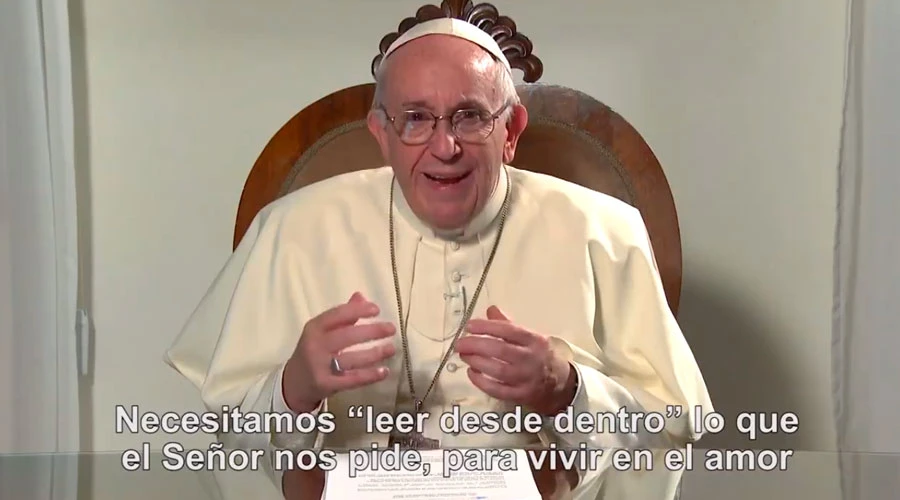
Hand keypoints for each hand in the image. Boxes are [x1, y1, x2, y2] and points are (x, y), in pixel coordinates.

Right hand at [282, 292, 395, 411]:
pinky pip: (352, 379)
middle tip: (391, 329)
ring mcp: (319, 367)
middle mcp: (315, 346)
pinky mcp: (326, 385)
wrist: (294, 383)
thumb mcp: (322, 331)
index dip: (358, 310)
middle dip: (372, 331)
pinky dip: (370, 375)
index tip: (377, 310)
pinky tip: (384, 371)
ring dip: (375, 353)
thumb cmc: (313, 351)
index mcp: (314, 328)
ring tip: (391, 349)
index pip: (337, 315)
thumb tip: (361, 297)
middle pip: (347, 336)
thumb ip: (343, 315)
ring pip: (352, 358)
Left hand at [455, 306, 575, 414]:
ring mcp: (527, 379)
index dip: (487, 327)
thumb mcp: (530, 337)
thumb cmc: (540, 356)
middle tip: (460, 343)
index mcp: (534, 340)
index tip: (469, 326)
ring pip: (499, 370)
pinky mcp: (522, 396)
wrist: (561, 384)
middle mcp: (531, 359)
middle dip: (476, 345)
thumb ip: (508, 325)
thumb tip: (490, 310)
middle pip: (500, 350)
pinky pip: (498, 390)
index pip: (509, 330)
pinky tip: (472, 373)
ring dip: (477, 362)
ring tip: (464, 356)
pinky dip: (482, 382)